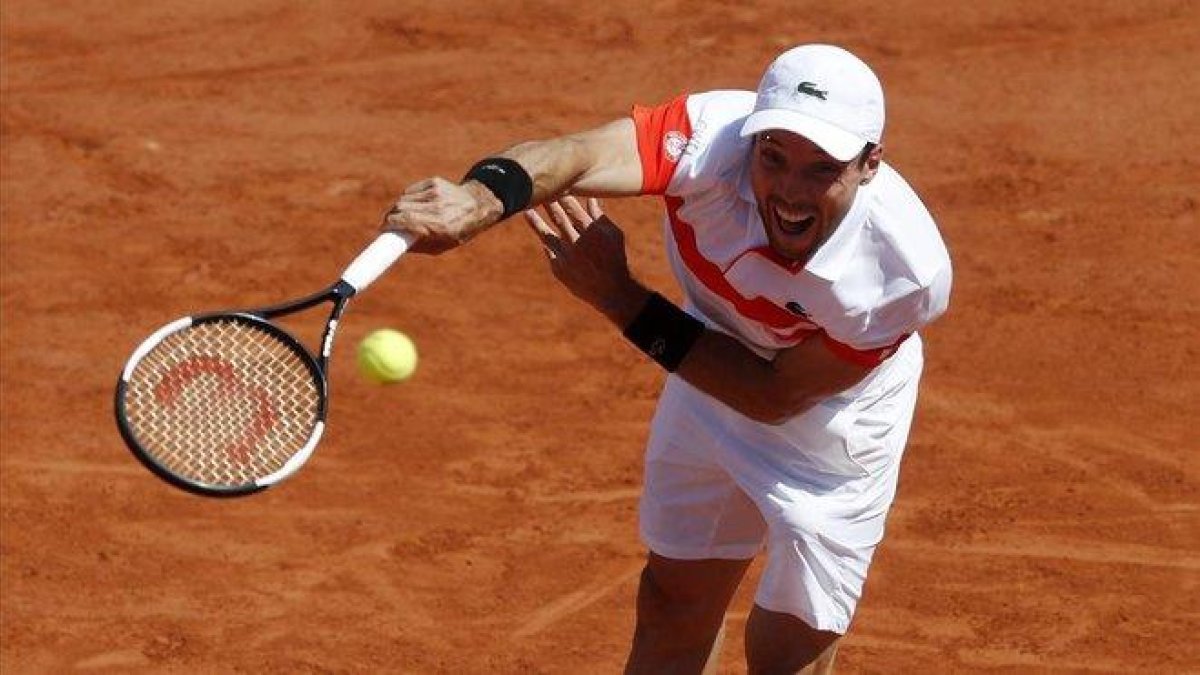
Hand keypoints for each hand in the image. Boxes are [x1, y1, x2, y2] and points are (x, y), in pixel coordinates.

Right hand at [381, 177, 502, 253]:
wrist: (478, 205)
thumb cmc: (459, 230)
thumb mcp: (442, 245)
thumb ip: (419, 246)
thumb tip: (397, 246)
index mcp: (440, 225)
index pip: (407, 220)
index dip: (390, 224)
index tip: (382, 229)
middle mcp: (438, 207)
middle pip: (401, 208)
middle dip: (390, 217)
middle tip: (387, 225)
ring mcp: (436, 192)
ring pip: (404, 199)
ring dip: (397, 209)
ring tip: (399, 217)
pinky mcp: (434, 182)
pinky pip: (411, 191)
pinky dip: (407, 199)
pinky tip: (412, 206)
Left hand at [524, 196, 648, 325]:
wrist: (611, 290)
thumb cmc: (615, 258)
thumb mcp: (614, 234)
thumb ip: (599, 216)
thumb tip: (590, 197)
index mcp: (591, 230)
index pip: (571, 207)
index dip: (560, 194)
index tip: (552, 182)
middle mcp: (576, 242)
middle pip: (557, 216)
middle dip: (546, 202)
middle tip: (535, 189)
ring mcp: (566, 256)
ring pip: (545, 233)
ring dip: (535, 220)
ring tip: (525, 209)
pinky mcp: (559, 268)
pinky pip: (549, 250)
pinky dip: (544, 240)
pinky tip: (537, 228)